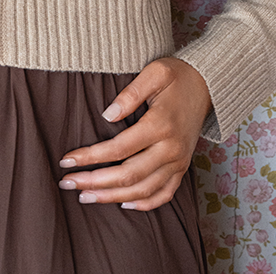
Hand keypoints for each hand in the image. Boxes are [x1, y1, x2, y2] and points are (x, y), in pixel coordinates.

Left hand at [57, 57, 211, 210]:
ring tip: (85, 197)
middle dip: (94, 182)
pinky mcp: (182, 167)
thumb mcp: (155, 72)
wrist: (208, 85)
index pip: (119, 148)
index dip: (91, 157)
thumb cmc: (177, 76)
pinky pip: (165, 194)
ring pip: (143, 189)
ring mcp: (178, 161)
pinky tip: (124, 203)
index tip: (67, 160)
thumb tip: (107, 115)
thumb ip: (131, 93)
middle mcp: (170, 149)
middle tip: (67, 183)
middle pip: (128, 175)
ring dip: (112, 197)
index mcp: (160, 125)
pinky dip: (145, 203)